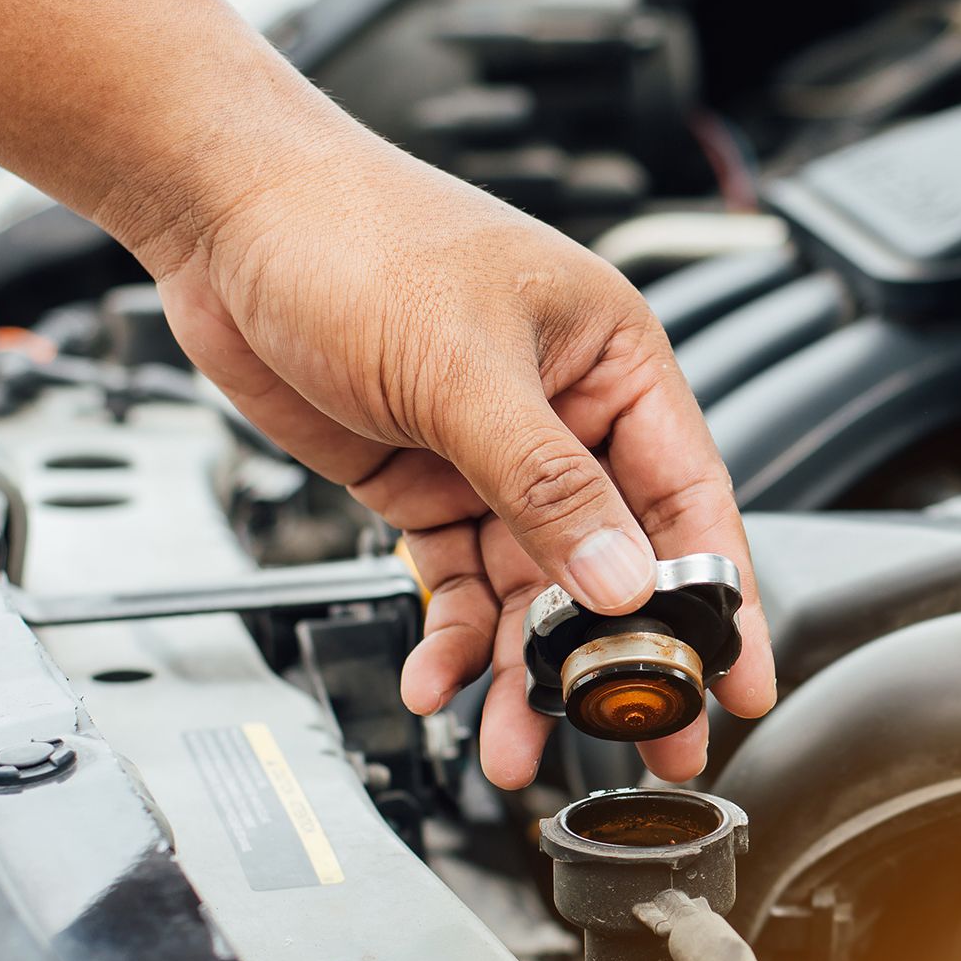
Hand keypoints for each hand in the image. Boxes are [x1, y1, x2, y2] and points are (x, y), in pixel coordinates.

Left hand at [150, 132, 774, 786]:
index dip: (720, 598)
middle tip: (648, 746)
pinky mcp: (429, 487)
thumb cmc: (356, 236)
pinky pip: (460, 583)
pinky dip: (453, 637)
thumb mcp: (463, 369)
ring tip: (515, 742)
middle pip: (617, 563)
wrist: (223, 214)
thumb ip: (547, 487)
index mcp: (614, 366)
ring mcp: (496, 459)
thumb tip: (622, 582)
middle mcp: (568, 418)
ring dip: (524, 670)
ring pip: (535, 591)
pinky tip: (439, 679)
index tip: (738, 683)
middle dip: (624, 659)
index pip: (690, 501)